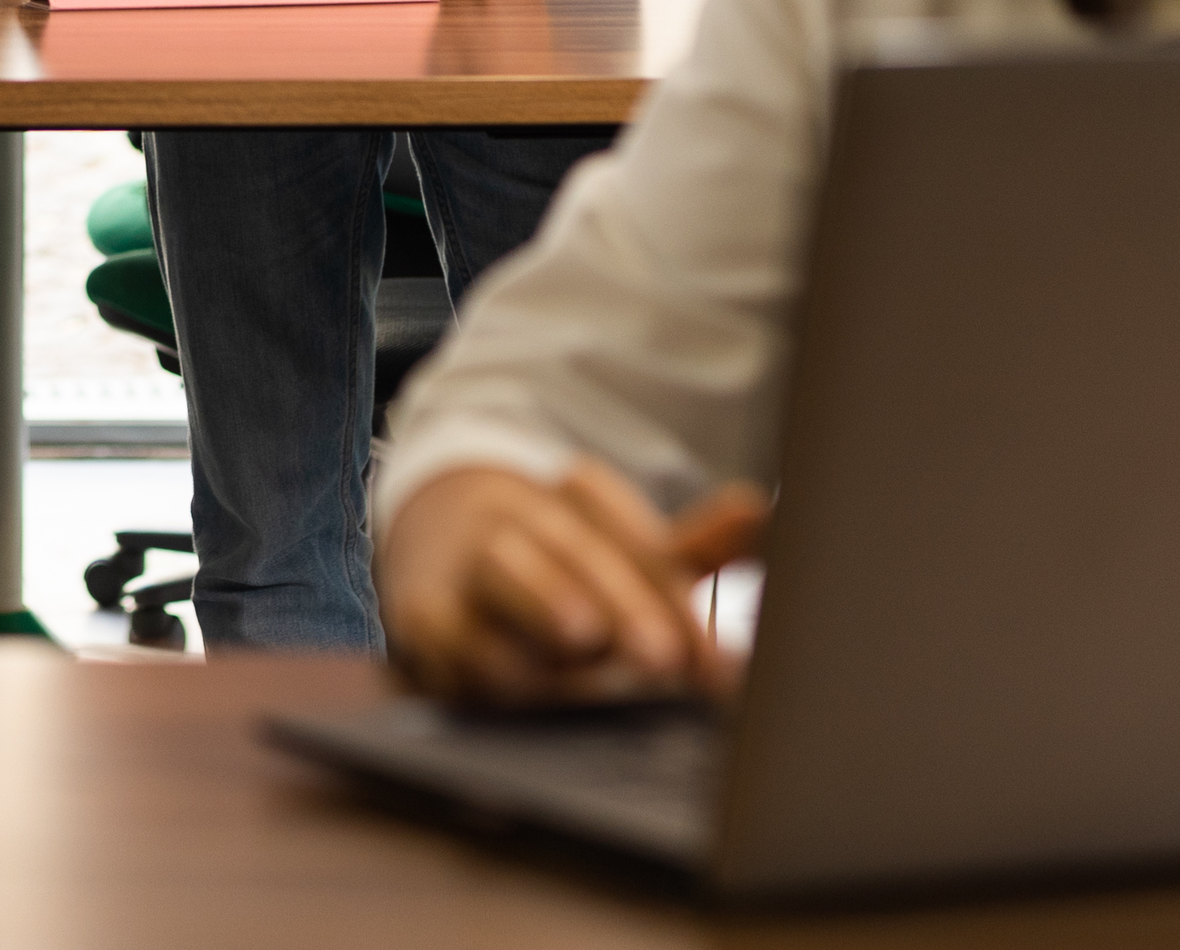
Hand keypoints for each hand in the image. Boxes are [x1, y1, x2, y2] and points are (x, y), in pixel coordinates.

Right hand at [380, 460, 764, 707]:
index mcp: (569, 499)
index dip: (677, 596)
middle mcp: (515, 522)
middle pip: (569, 546)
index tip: (719, 661)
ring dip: (542, 604)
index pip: (630, 535)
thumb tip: (758, 514)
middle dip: (620, 600)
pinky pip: (446, 636)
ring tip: (585, 635)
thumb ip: (690, 549)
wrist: (433, 546)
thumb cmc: (551, 566)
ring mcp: (463, 567)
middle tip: (663, 654)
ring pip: (500, 574)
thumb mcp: (619, 554)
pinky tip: (517, 680)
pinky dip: (477, 656)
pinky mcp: (420, 617)